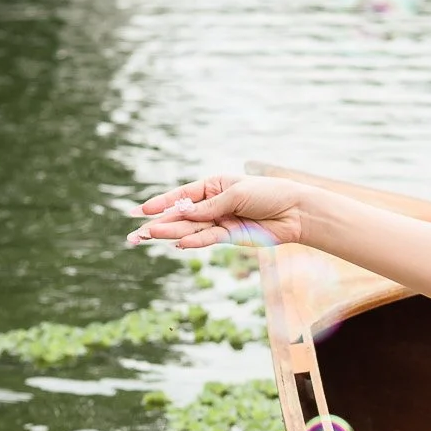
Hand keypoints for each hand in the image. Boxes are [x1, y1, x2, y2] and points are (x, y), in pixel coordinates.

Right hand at [126, 175, 307, 249]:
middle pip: (181, 216)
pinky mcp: (230, 236)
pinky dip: (193, 242)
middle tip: (136, 233)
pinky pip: (207, 239)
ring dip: (170, 233)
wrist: (294, 212)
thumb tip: (185, 215)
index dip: (161, 203)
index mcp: (213, 186)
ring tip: (149, 237)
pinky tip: (178, 244)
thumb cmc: (268, 194)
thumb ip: (211, 207)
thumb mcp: (236, 195)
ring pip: (190, 229)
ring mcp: (220, 221)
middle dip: (158, 223)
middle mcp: (213, 204)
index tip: (141, 210)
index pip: (182, 195)